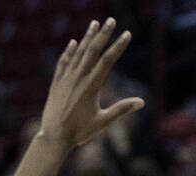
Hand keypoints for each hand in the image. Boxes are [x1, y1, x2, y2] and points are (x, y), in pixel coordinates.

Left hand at [39, 19, 143, 149]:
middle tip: (111, 20)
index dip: (118, 46)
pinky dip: (69, 51)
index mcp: (92, 86)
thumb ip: (122, 109)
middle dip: (103, 34)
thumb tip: (141, 102)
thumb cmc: (80, 132)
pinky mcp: (56, 83)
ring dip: (87, 37)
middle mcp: (78, 78)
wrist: (54, 136)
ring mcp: (66, 78)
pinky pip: (63, 62)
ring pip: (77, 52)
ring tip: (94, 24)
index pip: (107, 60)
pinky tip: (72, 42)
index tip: (127, 34)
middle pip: (92, 50)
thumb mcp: (103, 122)